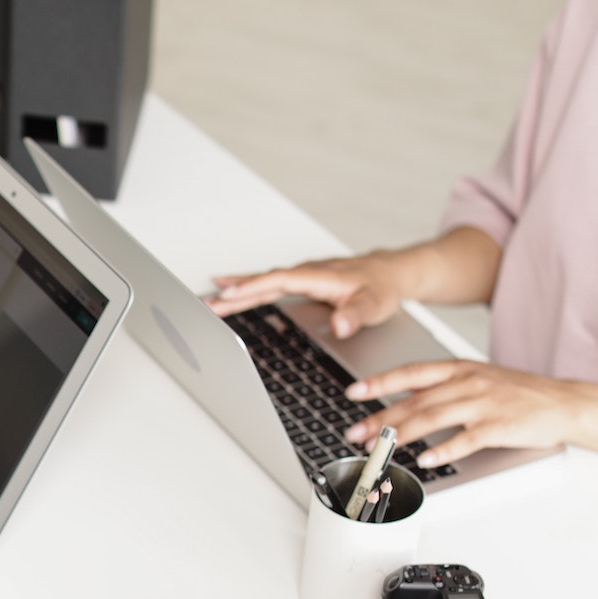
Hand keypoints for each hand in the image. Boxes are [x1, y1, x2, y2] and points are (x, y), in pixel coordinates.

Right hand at [207, 249, 415, 338]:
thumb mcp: (374, 305)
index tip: (228, 293)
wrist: (391, 273)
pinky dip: (246, 286)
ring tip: (208, 299)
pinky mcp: (300, 280)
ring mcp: (301, 276)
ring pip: (261, 281)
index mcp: (318, 276)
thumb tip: (340, 325)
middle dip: (233, 293)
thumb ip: (356, 316)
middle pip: (262, 282)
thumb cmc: (382, 288)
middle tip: (206, 304)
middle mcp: (305, 273)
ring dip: (235, 289)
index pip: (278, 281)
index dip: (252, 287)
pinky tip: (230, 288)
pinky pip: (267, 282)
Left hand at [342, 360, 580, 467]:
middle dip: (381, 417)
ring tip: (380, 448)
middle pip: (416, 400)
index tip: (354, 392)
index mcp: (460, 368)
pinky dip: (443, 449)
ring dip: (401, 434)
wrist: (564, 402)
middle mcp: (468, 382)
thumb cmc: (520, 393)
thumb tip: (406, 394)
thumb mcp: (478, 377)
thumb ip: (443, 384)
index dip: (380, 382)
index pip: (412, 373)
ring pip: (434, 417)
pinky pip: (466, 439)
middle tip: (356, 433)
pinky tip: (425, 459)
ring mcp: (484, 403)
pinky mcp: (499, 425)